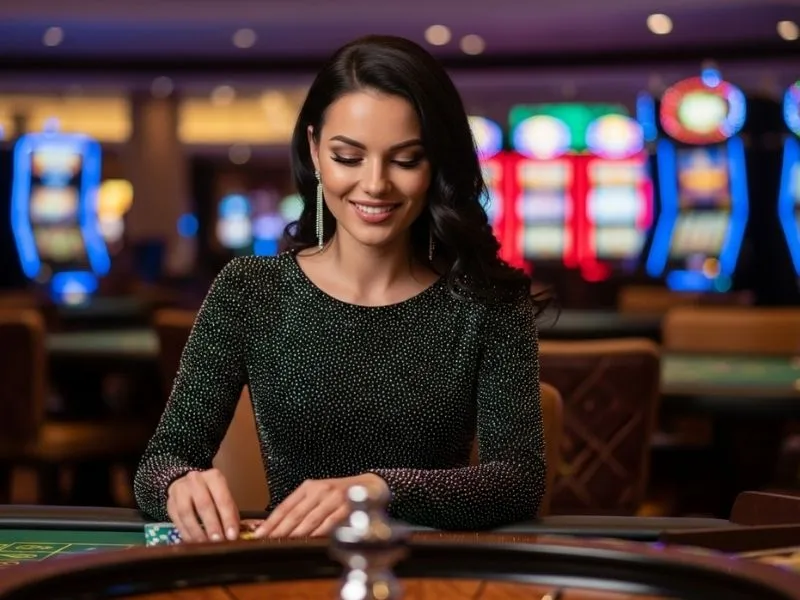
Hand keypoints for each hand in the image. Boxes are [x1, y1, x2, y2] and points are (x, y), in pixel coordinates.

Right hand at [166, 468, 240, 542]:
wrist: (188, 485)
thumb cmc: (211, 493)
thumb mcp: (224, 497)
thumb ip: (231, 513)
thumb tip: (238, 533)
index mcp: (214, 477)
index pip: (222, 498)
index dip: (228, 518)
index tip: (232, 535)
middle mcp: (196, 480)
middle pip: (204, 504)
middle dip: (212, 525)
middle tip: (218, 541)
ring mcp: (180, 490)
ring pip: (187, 513)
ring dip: (197, 531)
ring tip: (205, 544)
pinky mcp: (170, 503)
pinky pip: (177, 520)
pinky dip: (186, 534)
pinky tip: (194, 543)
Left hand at [254, 473, 388, 538]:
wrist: (368, 487)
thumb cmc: (339, 494)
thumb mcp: (318, 495)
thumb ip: (301, 508)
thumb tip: (278, 527)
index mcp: (309, 486)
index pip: (286, 505)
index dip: (272, 520)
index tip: (261, 533)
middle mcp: (320, 490)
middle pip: (296, 513)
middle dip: (281, 529)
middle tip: (270, 541)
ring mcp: (334, 498)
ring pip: (311, 518)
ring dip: (298, 533)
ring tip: (286, 543)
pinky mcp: (347, 506)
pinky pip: (330, 522)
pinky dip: (319, 532)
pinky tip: (311, 540)